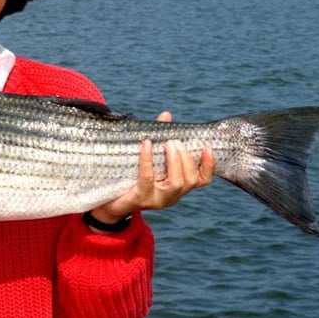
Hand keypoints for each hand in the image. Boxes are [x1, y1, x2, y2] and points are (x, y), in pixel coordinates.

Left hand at [88, 111, 214, 228]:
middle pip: (190, 180)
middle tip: (175, 142)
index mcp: (177, 187)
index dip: (209, 165)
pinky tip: (145, 145)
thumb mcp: (149, 158)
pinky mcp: (141, 199)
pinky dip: (148, 160)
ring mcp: (157, 200)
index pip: (202, 180)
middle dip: (186, 158)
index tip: (207, 147)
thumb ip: (159, 137)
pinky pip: (147, 178)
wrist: (109, 202)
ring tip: (168, 144)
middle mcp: (171, 196)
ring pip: (176, 183)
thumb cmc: (132, 176)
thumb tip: (166, 115)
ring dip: (175, 161)